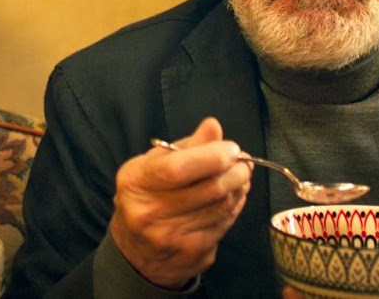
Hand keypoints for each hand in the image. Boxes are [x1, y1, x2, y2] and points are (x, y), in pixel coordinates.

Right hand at [109, 117, 252, 289]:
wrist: (135, 252)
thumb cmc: (145, 197)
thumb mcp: (152, 165)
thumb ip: (185, 146)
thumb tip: (213, 126)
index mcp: (136, 183)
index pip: (178, 169)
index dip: (212, 157)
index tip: (231, 149)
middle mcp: (150, 212)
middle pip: (208, 189)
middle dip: (235, 171)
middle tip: (243, 162)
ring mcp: (172, 236)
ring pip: (221, 207)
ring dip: (238, 188)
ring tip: (241, 176)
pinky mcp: (192, 253)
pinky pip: (223, 224)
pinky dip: (234, 207)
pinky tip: (233, 197)